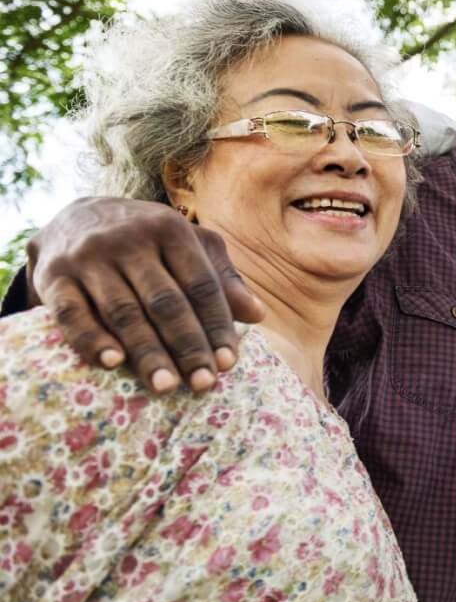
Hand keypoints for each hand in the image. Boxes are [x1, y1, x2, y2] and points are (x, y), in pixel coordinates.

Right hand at [27, 197, 262, 391]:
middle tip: (204, 383)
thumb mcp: (187, 244)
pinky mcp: (52, 276)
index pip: (201, 284)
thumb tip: (257, 314)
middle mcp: (129, 239)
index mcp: (170, 229)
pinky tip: (112, 363)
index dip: (217, 325)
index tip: (229, 362)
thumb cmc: (145, 239)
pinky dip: (91, 339)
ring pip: (123, 311)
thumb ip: (221, 277)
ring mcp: (88, 257)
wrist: (72, 215)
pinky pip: (72, 313)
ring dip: (147, 352)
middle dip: (187, 345)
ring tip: (167, 385)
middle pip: (165, 300)